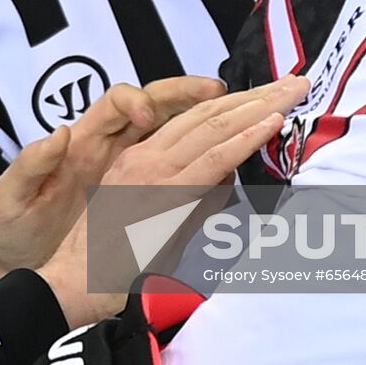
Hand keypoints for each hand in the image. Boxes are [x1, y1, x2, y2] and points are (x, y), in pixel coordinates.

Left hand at [0, 76, 224, 287]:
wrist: (28, 265)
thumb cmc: (18, 228)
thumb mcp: (13, 198)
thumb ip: (32, 166)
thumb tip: (58, 134)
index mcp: (82, 141)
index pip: (116, 104)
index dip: (134, 102)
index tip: (144, 114)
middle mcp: (112, 143)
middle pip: (159, 103)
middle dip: (192, 92)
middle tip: (225, 91)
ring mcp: (133, 163)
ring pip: (179, 126)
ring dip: (212, 113)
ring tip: (249, 104)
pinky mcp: (147, 187)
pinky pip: (185, 159)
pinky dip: (211, 146)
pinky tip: (239, 145)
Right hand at [36, 77, 308, 326]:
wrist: (71, 281)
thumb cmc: (106, 261)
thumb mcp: (156, 223)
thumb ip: (191, 201)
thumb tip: (226, 186)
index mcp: (144, 157)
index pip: (199, 120)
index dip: (239, 104)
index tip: (274, 95)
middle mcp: (148, 154)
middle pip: (211, 114)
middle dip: (257, 96)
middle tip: (294, 82)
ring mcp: (153, 168)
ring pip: (215, 126)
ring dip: (258, 107)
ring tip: (290, 92)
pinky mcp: (162, 189)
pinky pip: (212, 158)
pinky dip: (244, 138)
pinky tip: (269, 124)